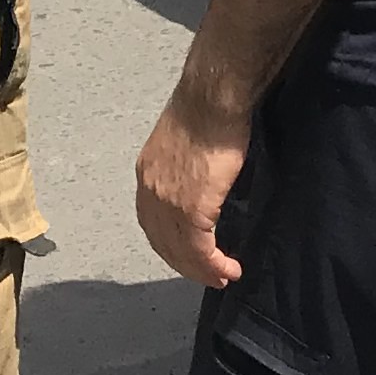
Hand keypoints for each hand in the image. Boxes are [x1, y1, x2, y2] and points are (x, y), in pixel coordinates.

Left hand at [136, 90, 250, 285]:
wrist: (214, 98)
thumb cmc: (208, 108)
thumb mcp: (185, 142)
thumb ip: (185, 169)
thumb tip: (202, 183)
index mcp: (147, 174)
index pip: (153, 223)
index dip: (171, 244)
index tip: (190, 256)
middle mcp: (150, 191)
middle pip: (164, 243)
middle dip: (186, 265)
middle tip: (208, 276)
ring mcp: (169, 202)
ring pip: (182, 251)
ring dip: (202, 270)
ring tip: (221, 277)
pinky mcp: (193, 208)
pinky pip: (201, 249)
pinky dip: (214, 264)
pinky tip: (228, 268)